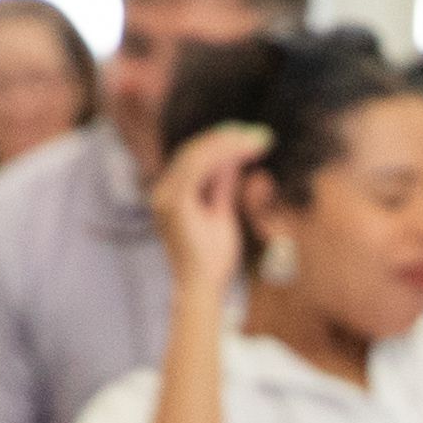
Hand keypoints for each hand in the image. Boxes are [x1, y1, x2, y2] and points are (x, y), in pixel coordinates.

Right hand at [152, 120, 266, 296]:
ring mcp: (165, 197)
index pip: (195, 157)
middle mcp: (163, 192)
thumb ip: (221, 186)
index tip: (251, 137)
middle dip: (227, 139)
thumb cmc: (212, 258)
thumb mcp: (221, 212)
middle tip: (259, 135)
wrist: (202, 288)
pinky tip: (244, 150)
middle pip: (194, 151)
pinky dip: (221, 156)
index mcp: (172, 194)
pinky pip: (196, 167)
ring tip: (257, 139)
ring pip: (196, 154)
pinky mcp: (173, 203)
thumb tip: (232, 159)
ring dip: (228, 143)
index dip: (222, 143)